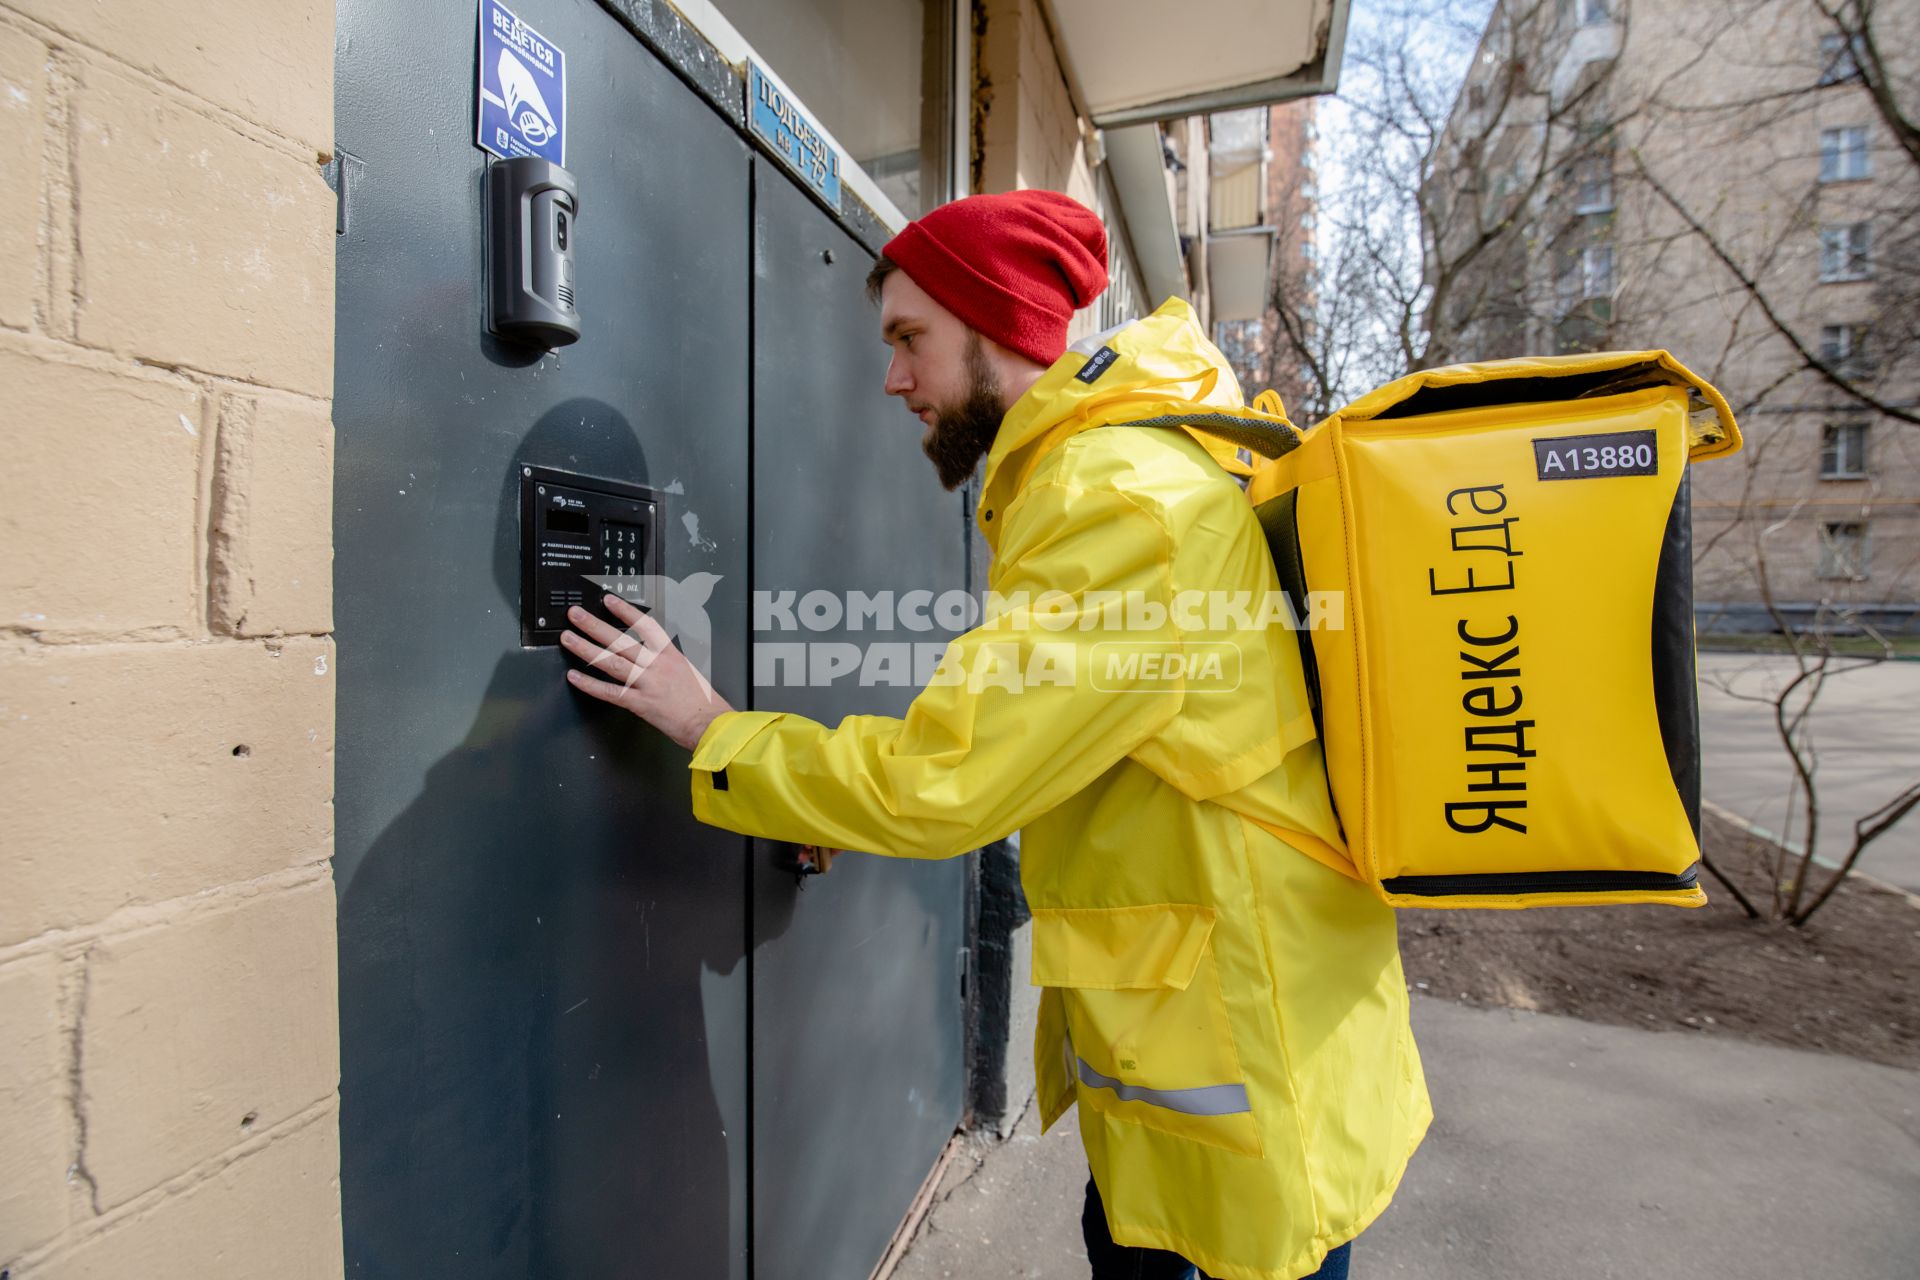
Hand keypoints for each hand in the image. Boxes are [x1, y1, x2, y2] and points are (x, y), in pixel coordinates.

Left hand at [560, 594, 734, 750]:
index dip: (625, 611)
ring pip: (611, 662)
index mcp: (670, 656)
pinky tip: (575, 677)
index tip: (609, 600)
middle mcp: (657, 666)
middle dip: (595, 625)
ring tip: (568, 639)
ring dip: (586, 649)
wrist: (711, 724)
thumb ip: (667, 663)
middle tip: (576, 614)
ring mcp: (647, 683)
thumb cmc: (704, 703)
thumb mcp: (689, 672)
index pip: (645, 625)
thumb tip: (652, 657)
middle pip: (621, 640)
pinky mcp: (640, 704)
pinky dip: (591, 685)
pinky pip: (610, 692)